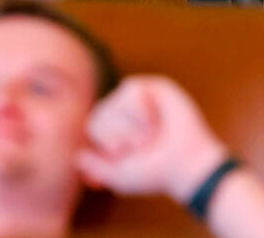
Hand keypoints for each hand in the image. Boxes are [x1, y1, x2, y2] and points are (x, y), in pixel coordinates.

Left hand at [77, 75, 227, 202]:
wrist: (186, 167)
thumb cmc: (155, 174)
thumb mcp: (119, 176)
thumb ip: (95, 166)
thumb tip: (77, 156)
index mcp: (113, 132)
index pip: (93, 125)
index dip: (106, 142)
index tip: (126, 155)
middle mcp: (124, 113)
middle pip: (101, 112)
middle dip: (120, 135)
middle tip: (143, 146)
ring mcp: (140, 100)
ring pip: (115, 101)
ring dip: (133, 125)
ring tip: (152, 134)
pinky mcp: (156, 87)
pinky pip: (131, 89)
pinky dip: (141, 110)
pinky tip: (156, 119)